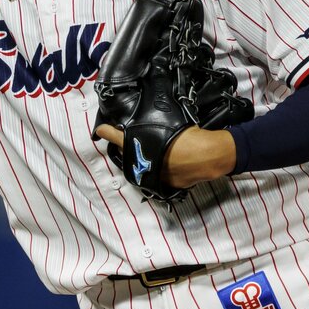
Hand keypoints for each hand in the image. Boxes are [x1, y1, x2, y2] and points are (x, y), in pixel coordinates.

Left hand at [94, 124, 236, 188]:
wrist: (209, 156)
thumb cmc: (189, 136)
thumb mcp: (168, 123)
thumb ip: (153, 127)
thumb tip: (145, 124)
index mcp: (139, 146)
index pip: (115, 137)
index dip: (106, 132)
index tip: (100, 130)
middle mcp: (142, 162)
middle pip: (128, 154)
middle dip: (128, 148)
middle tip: (132, 140)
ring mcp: (153, 175)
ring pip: (143, 166)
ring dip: (145, 160)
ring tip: (156, 151)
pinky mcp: (166, 184)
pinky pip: (159, 175)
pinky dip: (162, 169)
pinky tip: (172, 162)